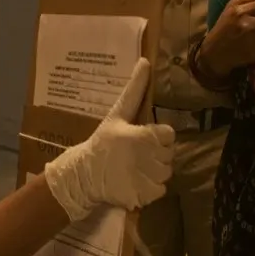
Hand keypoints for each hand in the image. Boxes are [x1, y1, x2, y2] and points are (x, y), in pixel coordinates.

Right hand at [42, 57, 175, 220]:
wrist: (84, 174)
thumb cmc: (102, 142)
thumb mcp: (118, 114)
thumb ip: (135, 90)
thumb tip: (145, 60)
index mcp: (145, 135)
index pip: (169, 134)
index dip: (159, 137)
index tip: (144, 139)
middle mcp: (150, 157)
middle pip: (169, 154)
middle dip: (157, 154)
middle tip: (137, 154)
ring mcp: (148, 178)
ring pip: (166, 172)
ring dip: (155, 171)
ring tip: (136, 169)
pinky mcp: (146, 195)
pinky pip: (161, 189)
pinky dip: (151, 188)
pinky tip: (136, 182)